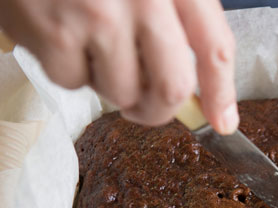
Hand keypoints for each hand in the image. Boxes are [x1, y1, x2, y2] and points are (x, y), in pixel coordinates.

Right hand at [0, 0, 238, 133]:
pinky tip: (62, 34)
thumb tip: (193, 92)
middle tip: (146, 108)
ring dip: (110, 83)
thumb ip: (177, 19)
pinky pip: (73, 82)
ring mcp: (98, 15)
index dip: (222, 94)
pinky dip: (69, 70)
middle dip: (160, 110)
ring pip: (121, 92)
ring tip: (92, 46)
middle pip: (172, 87)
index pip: (215, 48)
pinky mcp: (54, 32)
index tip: (222, 122)